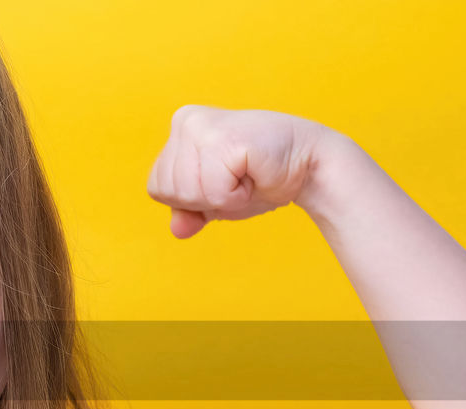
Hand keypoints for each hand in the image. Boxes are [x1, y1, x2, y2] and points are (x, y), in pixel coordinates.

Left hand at [146, 105, 332, 238]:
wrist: (308, 166)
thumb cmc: (260, 179)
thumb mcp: (214, 200)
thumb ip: (189, 212)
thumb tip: (177, 230)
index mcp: (179, 129)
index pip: (157, 188)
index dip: (191, 200)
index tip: (223, 180)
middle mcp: (185, 120)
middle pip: (169, 192)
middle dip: (205, 199)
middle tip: (237, 178)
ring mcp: (202, 127)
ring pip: (188, 193)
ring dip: (222, 197)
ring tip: (245, 175)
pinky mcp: (223, 139)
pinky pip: (213, 192)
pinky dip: (235, 196)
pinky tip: (253, 173)